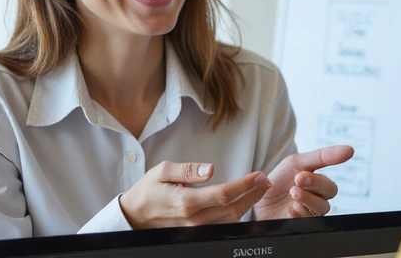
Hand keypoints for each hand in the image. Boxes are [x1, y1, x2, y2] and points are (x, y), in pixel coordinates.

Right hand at [119, 161, 270, 228]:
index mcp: (186, 201)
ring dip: (249, 204)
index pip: (223, 194)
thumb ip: (187, 169)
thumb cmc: (148, 191)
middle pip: (232, 209)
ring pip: (230, 219)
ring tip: (260, 188)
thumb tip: (210, 169)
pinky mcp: (197, 232)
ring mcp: (196, 228)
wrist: (134, 215)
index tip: (258, 174)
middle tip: (265, 180)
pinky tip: (244, 201)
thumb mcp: (162, 171)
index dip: (244, 184)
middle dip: (253, 194)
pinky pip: (222, 224)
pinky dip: (237, 213)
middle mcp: (193, 219)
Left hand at [252, 145, 353, 219]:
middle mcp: (317, 197)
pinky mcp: (301, 223)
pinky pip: (309, 220)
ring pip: (322, 207)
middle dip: (315, 182)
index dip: (336, 164)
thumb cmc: (278, 181)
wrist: (257, 201)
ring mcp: (309, 211)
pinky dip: (300, 212)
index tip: (346, 152)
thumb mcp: (296, 162)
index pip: (331, 176)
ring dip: (308, 198)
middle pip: (330, 191)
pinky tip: (290, 208)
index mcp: (317, 181)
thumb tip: (349, 150)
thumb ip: (321, 156)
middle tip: (299, 178)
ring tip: (293, 193)